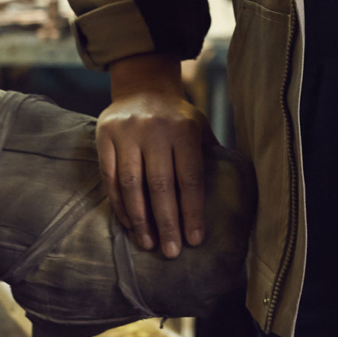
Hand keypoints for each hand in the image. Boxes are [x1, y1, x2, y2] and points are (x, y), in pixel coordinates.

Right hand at [97, 52, 213, 258]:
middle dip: (167, 222)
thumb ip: (210, 153)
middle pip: (161, 185)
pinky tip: (128, 223)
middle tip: (171, 251)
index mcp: (183, 128)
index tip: (195, 240)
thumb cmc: (176, 116)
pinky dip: (119, 204)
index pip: (189, 177)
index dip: (192, 211)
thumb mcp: (198, 125)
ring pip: (132, 184)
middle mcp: (155, 128)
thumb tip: (233, 189)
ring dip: (140, 219)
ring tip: (148, 243)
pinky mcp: (105, 135)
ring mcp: (127, 131)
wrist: (142, 85)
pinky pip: (109, 177)